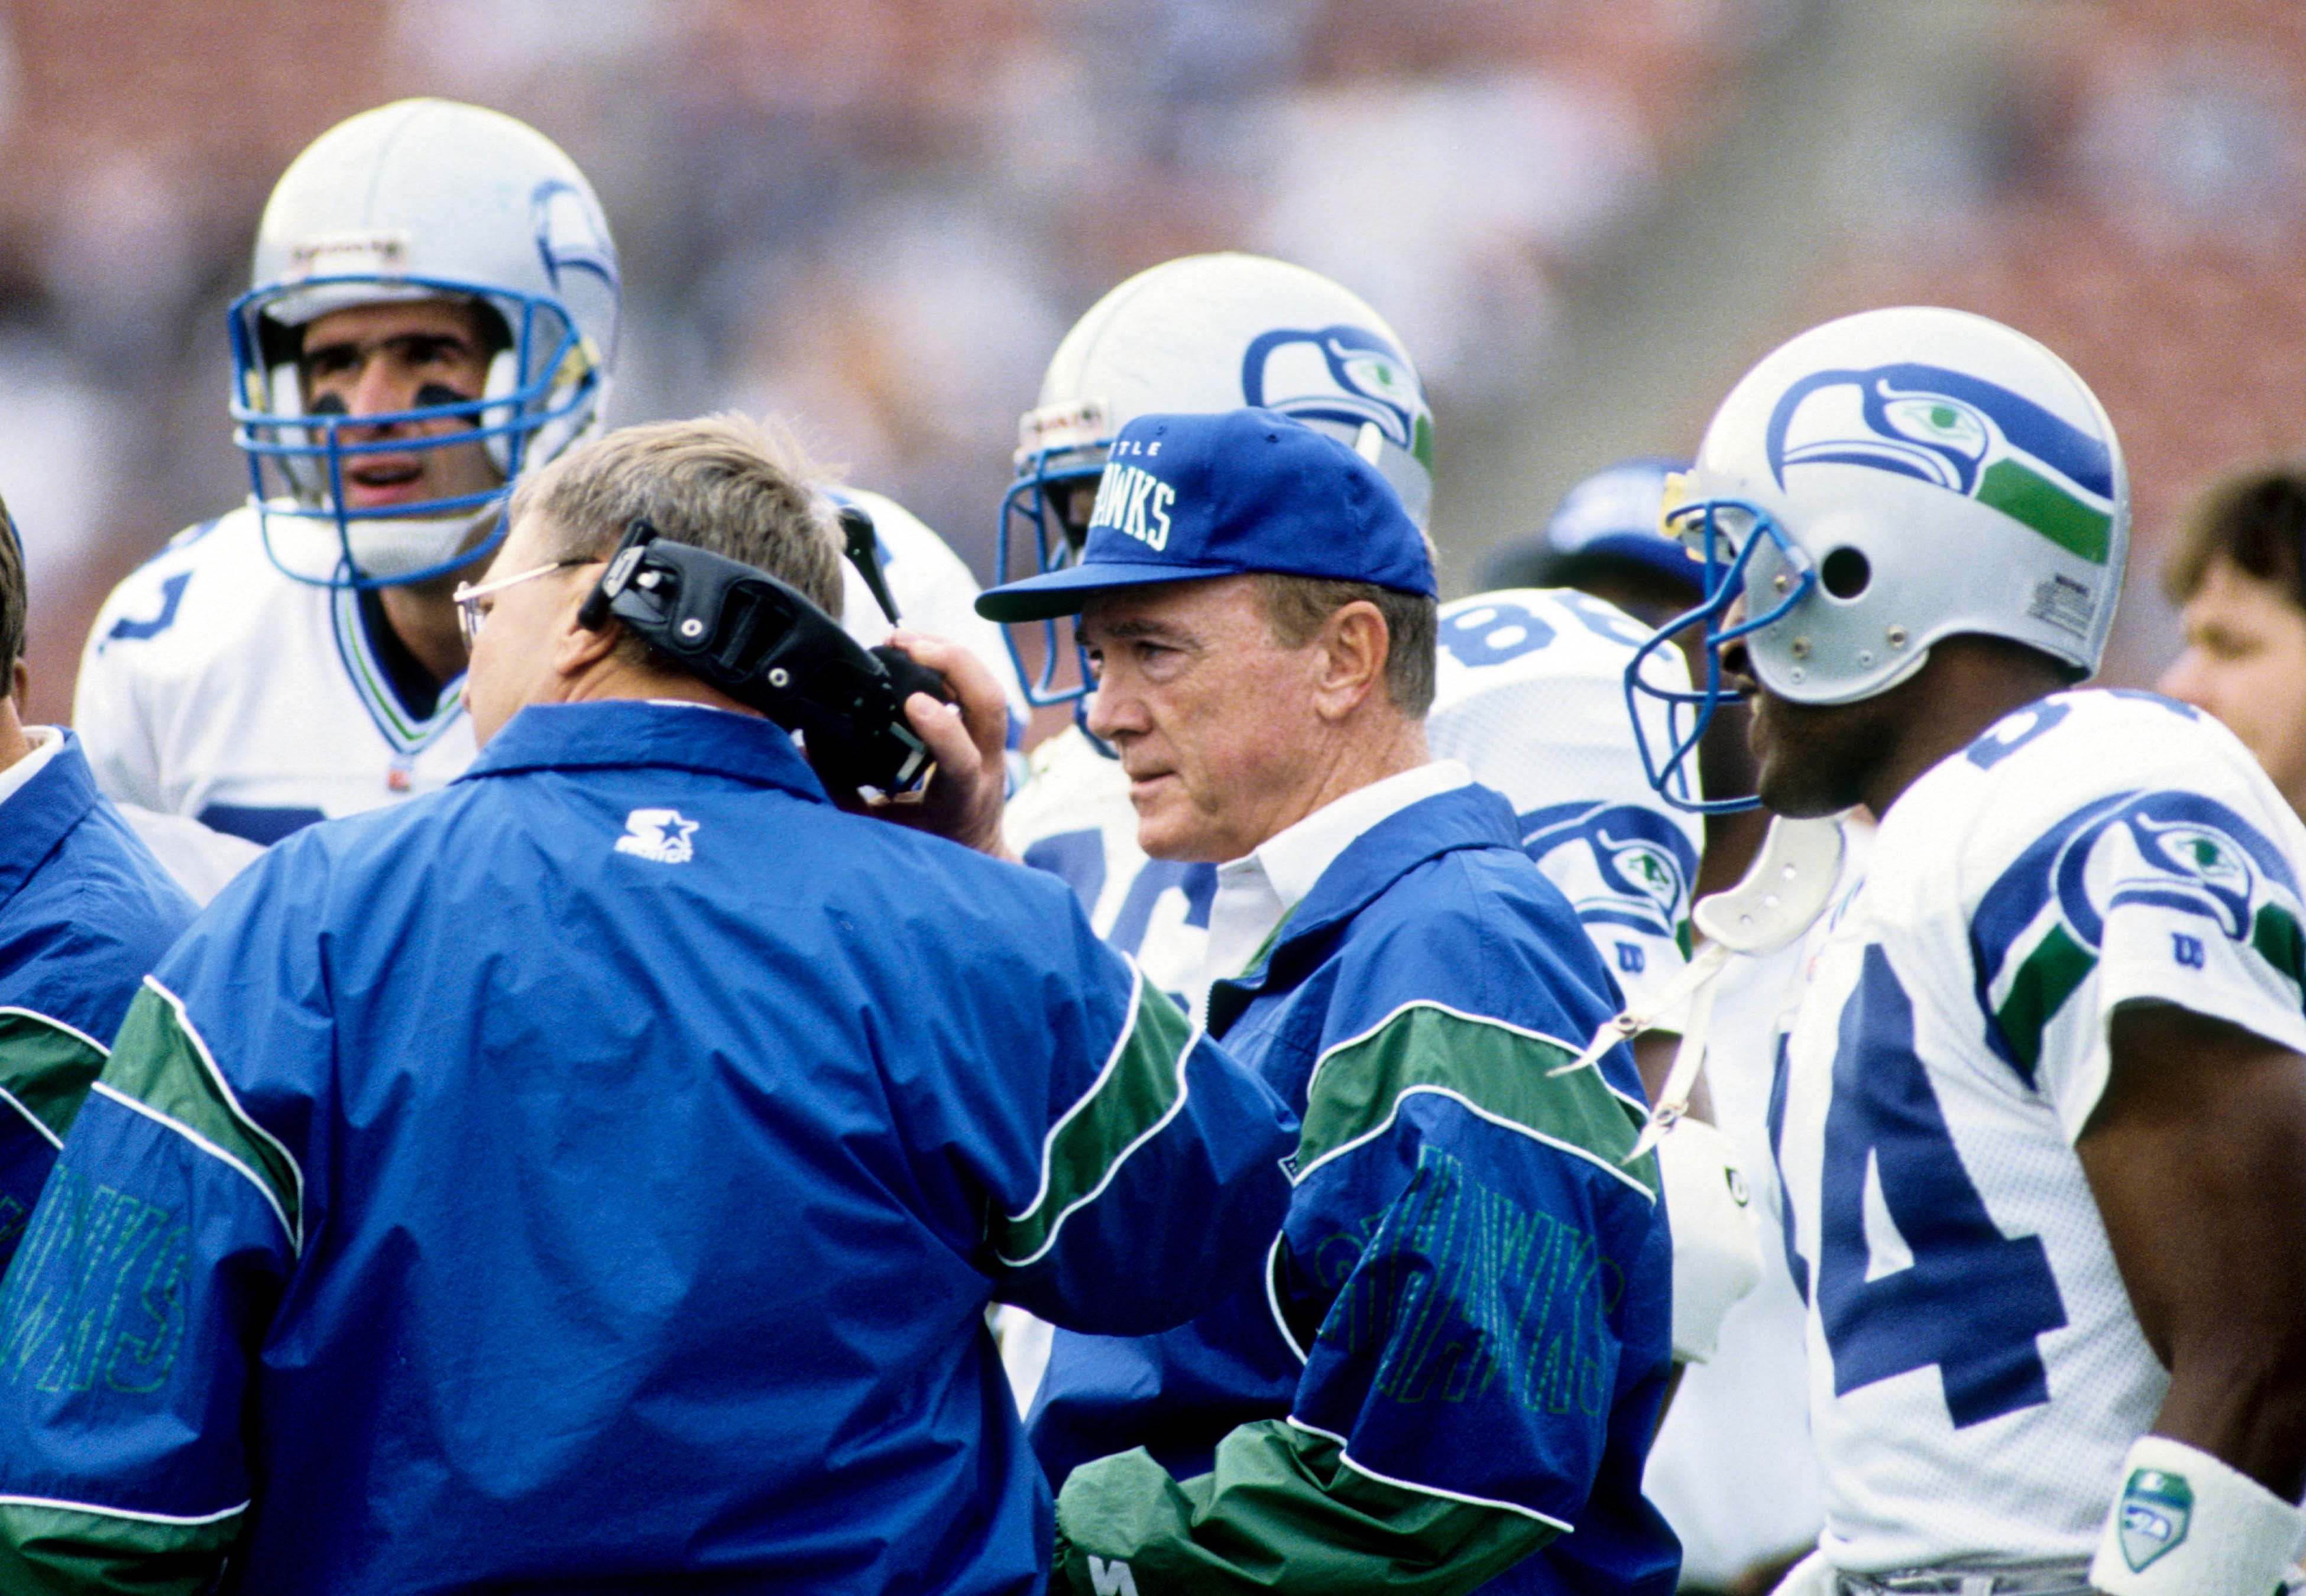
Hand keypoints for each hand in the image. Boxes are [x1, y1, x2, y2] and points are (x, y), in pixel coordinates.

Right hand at [833, 629, 1015, 858]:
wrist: (975, 853)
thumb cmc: (926, 845)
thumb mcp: (881, 831)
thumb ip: (845, 795)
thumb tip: (803, 752)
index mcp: (960, 802)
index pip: (962, 762)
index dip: (943, 729)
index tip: (915, 703)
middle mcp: (986, 769)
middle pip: (990, 705)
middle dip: (954, 664)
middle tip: (905, 644)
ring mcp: (993, 747)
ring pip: (990, 689)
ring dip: (952, 654)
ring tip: (905, 637)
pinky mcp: (987, 731)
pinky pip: (979, 686)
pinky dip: (951, 661)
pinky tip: (918, 647)